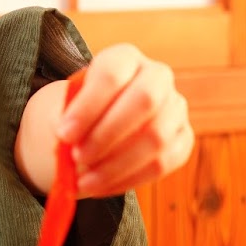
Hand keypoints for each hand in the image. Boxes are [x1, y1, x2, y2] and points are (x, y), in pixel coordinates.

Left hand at [54, 44, 193, 197]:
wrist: (92, 128)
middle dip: (108, 134)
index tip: (64, 135)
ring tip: (83, 181)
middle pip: (145, 100)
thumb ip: (65, 120)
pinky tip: (100, 188)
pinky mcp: (182, 139)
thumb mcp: (62, 108)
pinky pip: (163, 164)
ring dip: (117, 164)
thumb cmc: (76, 113)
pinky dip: (128, 180)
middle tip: (77, 157)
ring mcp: (175, 107)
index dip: (88, 106)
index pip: (112, 74)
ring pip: (157, 137)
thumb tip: (69, 143)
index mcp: (124, 58)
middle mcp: (157, 76)